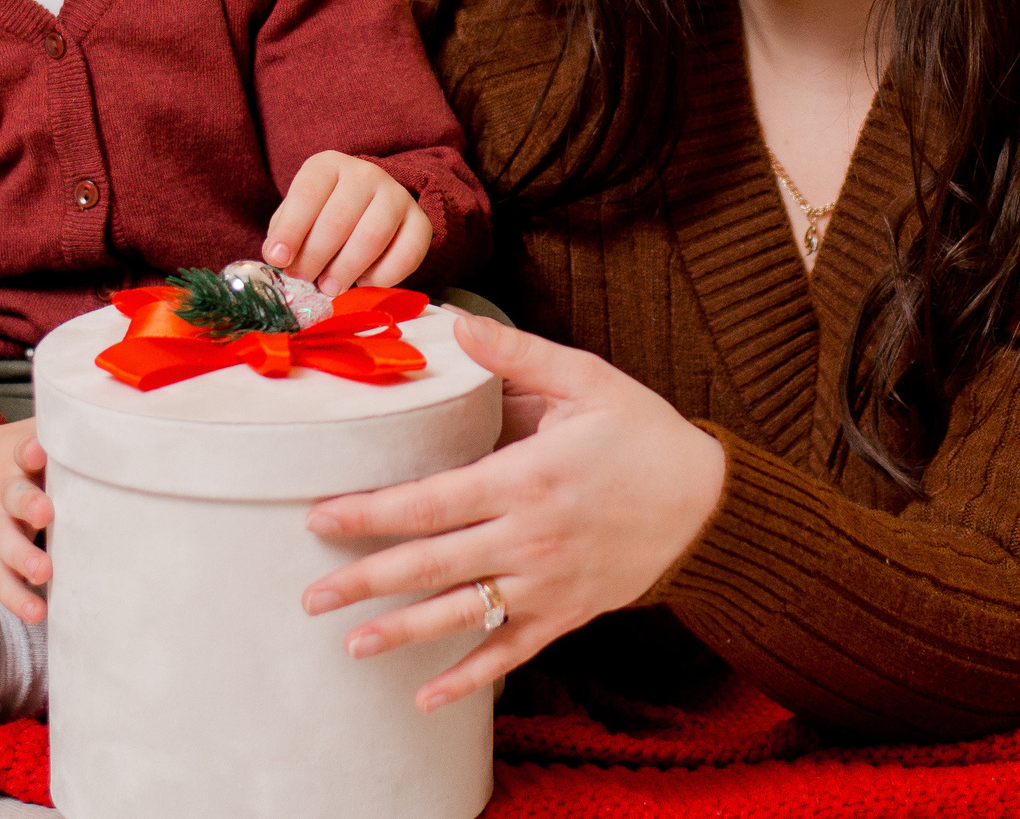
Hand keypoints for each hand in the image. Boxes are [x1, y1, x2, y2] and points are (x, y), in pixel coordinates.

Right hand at [0, 419, 52, 623]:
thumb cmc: (12, 454)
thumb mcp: (29, 432)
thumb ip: (66, 429)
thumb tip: (123, 415)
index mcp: (17, 457)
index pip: (21, 449)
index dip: (30, 450)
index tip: (37, 449)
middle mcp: (4, 490)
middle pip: (14, 496)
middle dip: (29, 504)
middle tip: (46, 513)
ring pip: (4, 542)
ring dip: (22, 557)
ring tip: (42, 571)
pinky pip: (0, 577)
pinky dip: (15, 596)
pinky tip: (36, 612)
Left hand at [262, 151, 432, 294]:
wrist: (367, 209)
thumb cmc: (322, 216)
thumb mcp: (297, 217)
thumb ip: (284, 235)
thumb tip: (278, 259)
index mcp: (328, 165)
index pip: (308, 193)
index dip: (291, 229)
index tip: (278, 259)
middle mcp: (365, 173)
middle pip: (339, 218)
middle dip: (316, 256)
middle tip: (304, 279)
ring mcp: (396, 195)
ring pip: (373, 236)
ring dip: (346, 269)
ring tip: (329, 287)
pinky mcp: (421, 221)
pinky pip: (407, 253)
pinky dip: (383, 276)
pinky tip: (364, 281)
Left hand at [298, 315, 726, 711]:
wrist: (709, 504)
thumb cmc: (642, 434)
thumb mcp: (586, 379)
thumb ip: (516, 354)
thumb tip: (456, 321)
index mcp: (527, 478)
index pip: (431, 502)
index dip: (371, 513)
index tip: (320, 518)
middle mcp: (530, 539)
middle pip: (431, 566)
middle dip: (365, 581)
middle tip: (310, 595)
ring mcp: (547, 584)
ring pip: (461, 615)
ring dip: (401, 633)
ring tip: (349, 644)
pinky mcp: (566, 613)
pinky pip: (510, 652)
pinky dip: (468, 679)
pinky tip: (426, 699)